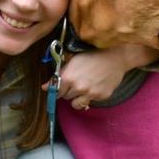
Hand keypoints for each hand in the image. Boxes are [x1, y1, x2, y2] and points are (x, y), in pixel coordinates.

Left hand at [41, 44, 158, 109]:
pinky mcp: (100, 97)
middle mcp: (78, 87)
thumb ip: (58, 75)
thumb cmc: (92, 55)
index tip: (61, 87)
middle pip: (66, 97)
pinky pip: (90, 102)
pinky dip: (90, 97)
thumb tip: (44, 87)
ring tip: (83, 87)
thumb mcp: (72, 60)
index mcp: (68, 77)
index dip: (58, 89)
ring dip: (77, 98)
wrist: (115, 56)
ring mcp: (90, 93)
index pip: (56, 92)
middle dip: (68, 91)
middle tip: (76, 82)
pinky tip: (94, 86)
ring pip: (76, 104)